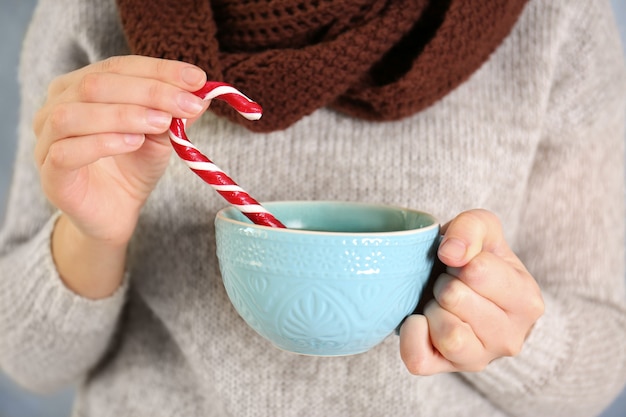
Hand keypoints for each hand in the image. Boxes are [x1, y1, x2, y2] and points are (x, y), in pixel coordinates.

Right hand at [34, 55, 208, 245]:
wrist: (114, 214)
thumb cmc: (132, 167)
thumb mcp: (160, 135)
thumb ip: (175, 112)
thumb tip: (203, 93)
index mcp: (81, 87)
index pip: (119, 66)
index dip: (159, 70)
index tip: (197, 79)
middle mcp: (57, 106)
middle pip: (97, 84)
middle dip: (149, 91)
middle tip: (187, 104)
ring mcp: (47, 140)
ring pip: (76, 114)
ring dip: (124, 114)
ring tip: (162, 123)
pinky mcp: (50, 174)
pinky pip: (67, 152)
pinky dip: (103, 143)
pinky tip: (134, 142)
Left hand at [399, 209, 543, 374]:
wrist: (466, 292)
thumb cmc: (475, 260)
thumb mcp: (482, 229)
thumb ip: (471, 228)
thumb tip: (452, 253)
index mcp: (526, 301)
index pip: (478, 271)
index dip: (459, 259)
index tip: (463, 264)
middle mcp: (510, 337)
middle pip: (455, 298)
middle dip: (443, 282)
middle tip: (449, 283)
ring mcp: (481, 359)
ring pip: (445, 333)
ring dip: (432, 308)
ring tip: (441, 302)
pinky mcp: (448, 370)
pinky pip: (419, 360)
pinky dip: (412, 336)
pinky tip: (420, 320)